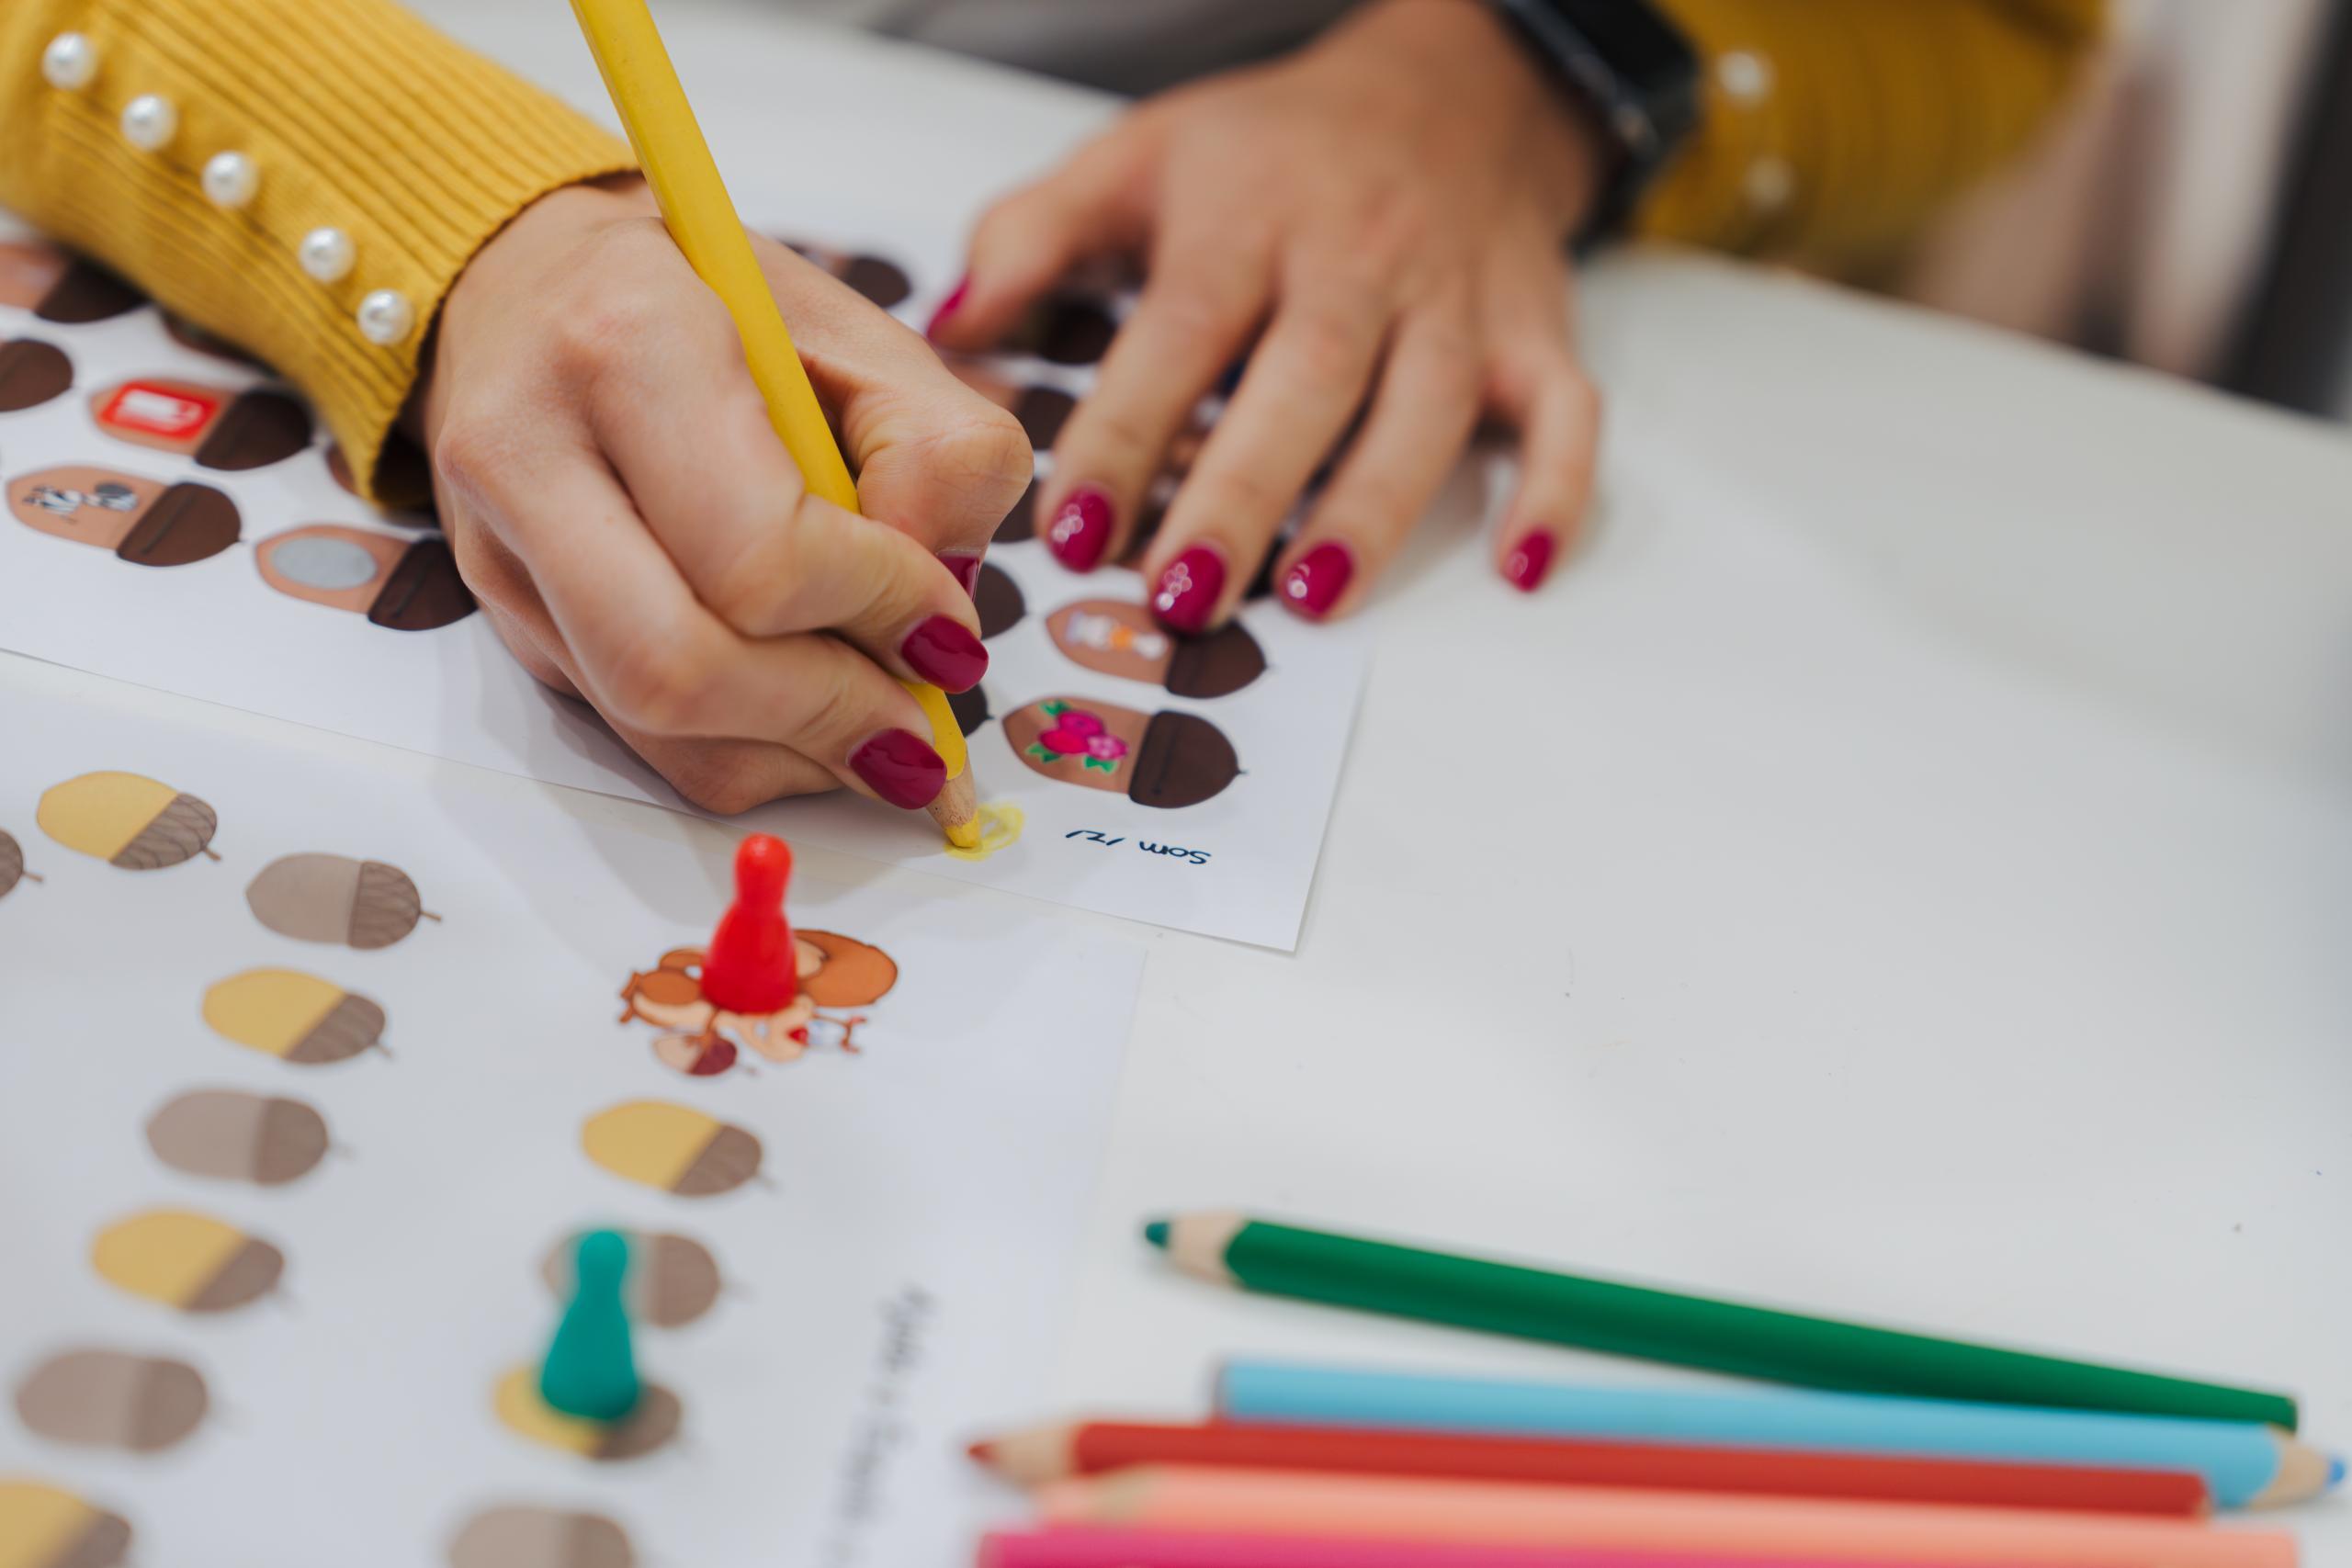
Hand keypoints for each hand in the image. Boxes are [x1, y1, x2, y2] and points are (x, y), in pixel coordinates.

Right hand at [422, 177, 1030, 814]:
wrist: (532, 277)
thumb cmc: (713, 303)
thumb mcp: (861, 335)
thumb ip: (939, 456)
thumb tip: (937, 614)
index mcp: (630, 342)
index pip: (759, 549)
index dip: (877, 610)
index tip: (945, 626)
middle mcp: (530, 449)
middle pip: (678, 665)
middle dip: (829, 714)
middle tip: (922, 725)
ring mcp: (497, 545)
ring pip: (651, 721)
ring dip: (793, 754)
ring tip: (881, 732)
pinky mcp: (502, 613)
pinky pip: (632, 734)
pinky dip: (745, 752)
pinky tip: (809, 717)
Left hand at [928, 0, 1602, 628]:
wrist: (1448, 88)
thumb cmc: (1271, 150)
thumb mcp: (1137, 157)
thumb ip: (1032, 237)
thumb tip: (954, 336)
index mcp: (1247, 217)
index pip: (1182, 332)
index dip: (1127, 434)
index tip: (1074, 531)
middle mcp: (1358, 257)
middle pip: (1305, 379)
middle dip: (1242, 491)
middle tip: (1181, 596)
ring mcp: (1458, 299)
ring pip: (1427, 407)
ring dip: (1373, 509)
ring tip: (1310, 600)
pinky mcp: (1537, 332)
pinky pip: (1567, 413)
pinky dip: (1557, 492)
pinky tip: (1520, 573)